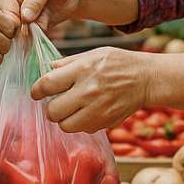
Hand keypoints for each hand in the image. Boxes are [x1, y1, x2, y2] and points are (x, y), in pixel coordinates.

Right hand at [0, 0, 79, 31]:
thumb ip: (35, 0)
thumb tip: (25, 17)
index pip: (6, 7)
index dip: (11, 17)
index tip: (19, 24)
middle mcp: (15, 4)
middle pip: (12, 22)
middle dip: (22, 27)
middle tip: (36, 23)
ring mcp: (24, 16)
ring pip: (22, 30)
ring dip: (32, 31)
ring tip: (46, 17)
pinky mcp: (34, 26)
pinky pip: (33, 35)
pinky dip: (40, 33)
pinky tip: (48, 21)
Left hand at [31, 47, 151, 133]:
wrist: (146, 79)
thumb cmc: (118, 63)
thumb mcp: (92, 54)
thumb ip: (68, 63)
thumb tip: (48, 70)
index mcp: (82, 70)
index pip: (47, 84)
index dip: (36, 90)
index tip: (36, 92)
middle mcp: (88, 92)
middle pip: (53, 111)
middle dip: (50, 107)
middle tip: (56, 102)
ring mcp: (97, 110)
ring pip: (65, 125)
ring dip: (64, 118)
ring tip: (72, 108)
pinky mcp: (105, 123)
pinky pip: (82, 129)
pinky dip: (81, 123)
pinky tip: (88, 111)